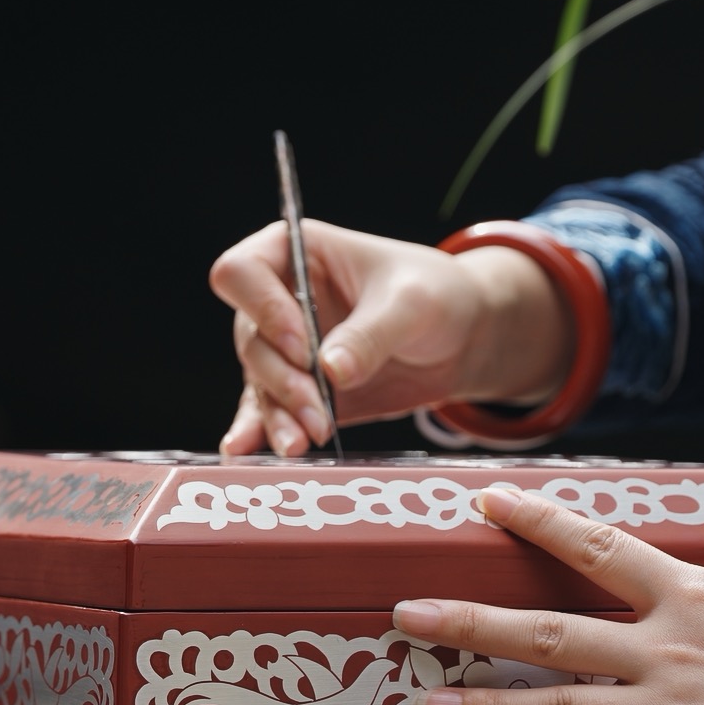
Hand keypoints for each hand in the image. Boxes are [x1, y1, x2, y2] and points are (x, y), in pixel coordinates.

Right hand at [208, 220, 572, 455]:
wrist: (461, 336)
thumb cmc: (434, 294)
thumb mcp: (411, 303)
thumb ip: (371, 334)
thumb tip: (330, 372)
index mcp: (294, 253)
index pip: (242, 273)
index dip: (263, 310)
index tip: (303, 347)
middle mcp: (278, 299)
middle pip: (250, 339)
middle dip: (283, 380)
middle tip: (318, 412)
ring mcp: (285, 348)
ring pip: (259, 382)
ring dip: (279, 415)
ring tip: (302, 444)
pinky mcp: (299, 391)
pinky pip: (270, 412)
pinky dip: (262, 432)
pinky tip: (246, 451)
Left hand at [392, 487, 703, 704]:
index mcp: (690, 593)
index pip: (594, 545)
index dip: (534, 521)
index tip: (484, 502)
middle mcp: (665, 646)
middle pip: (547, 628)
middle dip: (469, 619)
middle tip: (407, 614)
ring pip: (554, 702)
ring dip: (484, 701)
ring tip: (427, 699)